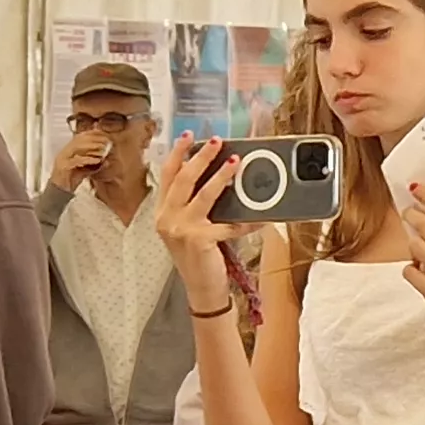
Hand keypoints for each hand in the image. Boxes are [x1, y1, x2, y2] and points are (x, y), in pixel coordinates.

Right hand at [53, 128, 112, 189]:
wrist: (58, 192)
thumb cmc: (70, 180)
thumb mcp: (84, 169)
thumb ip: (93, 164)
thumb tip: (106, 160)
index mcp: (67, 150)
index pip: (79, 136)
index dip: (92, 134)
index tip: (104, 134)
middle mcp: (64, 152)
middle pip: (78, 139)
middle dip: (94, 138)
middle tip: (106, 141)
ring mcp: (62, 158)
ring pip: (77, 147)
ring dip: (91, 147)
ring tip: (103, 148)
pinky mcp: (63, 167)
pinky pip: (76, 160)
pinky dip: (88, 159)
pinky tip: (97, 160)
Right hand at [151, 134, 247, 297]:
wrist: (202, 290)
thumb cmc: (199, 257)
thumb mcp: (189, 227)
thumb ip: (194, 205)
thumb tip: (218, 175)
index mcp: (163, 212)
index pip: (167, 176)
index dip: (177, 153)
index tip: (187, 135)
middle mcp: (167, 219)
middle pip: (183, 179)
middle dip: (201, 157)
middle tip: (216, 141)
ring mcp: (182, 230)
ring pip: (204, 194)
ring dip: (221, 176)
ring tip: (235, 162)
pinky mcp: (200, 240)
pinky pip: (229, 224)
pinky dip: (247, 220)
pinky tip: (261, 216)